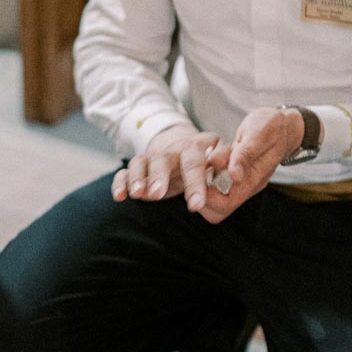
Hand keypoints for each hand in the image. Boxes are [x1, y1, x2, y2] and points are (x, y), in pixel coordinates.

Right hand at [111, 126, 232, 224]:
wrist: (186, 147)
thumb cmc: (208, 159)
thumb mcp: (221, 156)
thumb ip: (226, 163)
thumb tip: (231, 169)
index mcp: (196, 146)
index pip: (194, 161)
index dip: (194, 182)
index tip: (194, 206)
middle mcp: (172, 148)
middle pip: (163, 159)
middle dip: (159, 176)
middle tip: (157, 194)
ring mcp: (154, 156)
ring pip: (141, 162)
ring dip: (138, 178)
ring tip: (138, 194)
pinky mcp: (140, 166)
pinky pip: (126, 171)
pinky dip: (121, 182)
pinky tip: (120, 196)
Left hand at [201, 106, 303, 223]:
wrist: (286, 126)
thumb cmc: (271, 127)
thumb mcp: (257, 134)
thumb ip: (245, 155)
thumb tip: (234, 176)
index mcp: (253, 179)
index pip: (225, 204)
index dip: (206, 198)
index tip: (197, 179)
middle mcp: (248, 186)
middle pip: (219, 210)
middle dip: (203, 198)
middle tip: (195, 177)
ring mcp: (244, 182)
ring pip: (218, 202)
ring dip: (204, 189)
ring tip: (200, 169)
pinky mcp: (239, 177)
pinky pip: (220, 190)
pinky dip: (209, 181)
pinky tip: (206, 165)